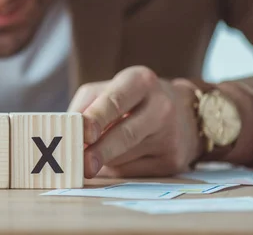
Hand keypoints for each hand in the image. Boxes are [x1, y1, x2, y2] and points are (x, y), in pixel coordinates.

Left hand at [68, 66, 202, 177]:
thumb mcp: (111, 88)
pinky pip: (133, 171)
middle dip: (100, 151)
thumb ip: (85, 106)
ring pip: (124, 157)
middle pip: (125, 134)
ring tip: (93, 154)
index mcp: (140, 81)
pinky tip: (118, 158)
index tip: (84, 133)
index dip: (98, 118)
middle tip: (81, 163)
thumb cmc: (134, 99)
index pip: (115, 101)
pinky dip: (117, 168)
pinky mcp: (173, 161)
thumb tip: (66, 133)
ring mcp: (170, 136)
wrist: (185, 114)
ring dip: (103, 159)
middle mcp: (160, 106)